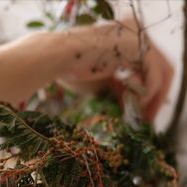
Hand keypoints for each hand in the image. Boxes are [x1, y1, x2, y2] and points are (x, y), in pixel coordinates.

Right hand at [58, 19, 173, 120]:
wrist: (58, 58)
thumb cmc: (72, 70)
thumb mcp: (102, 82)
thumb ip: (120, 88)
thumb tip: (132, 105)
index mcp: (126, 40)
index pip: (146, 68)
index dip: (147, 92)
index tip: (142, 113)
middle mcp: (135, 35)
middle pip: (158, 68)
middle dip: (156, 96)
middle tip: (148, 119)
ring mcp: (137, 38)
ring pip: (161, 71)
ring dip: (155, 98)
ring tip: (145, 117)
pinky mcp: (136, 46)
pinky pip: (154, 74)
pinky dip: (150, 92)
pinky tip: (139, 105)